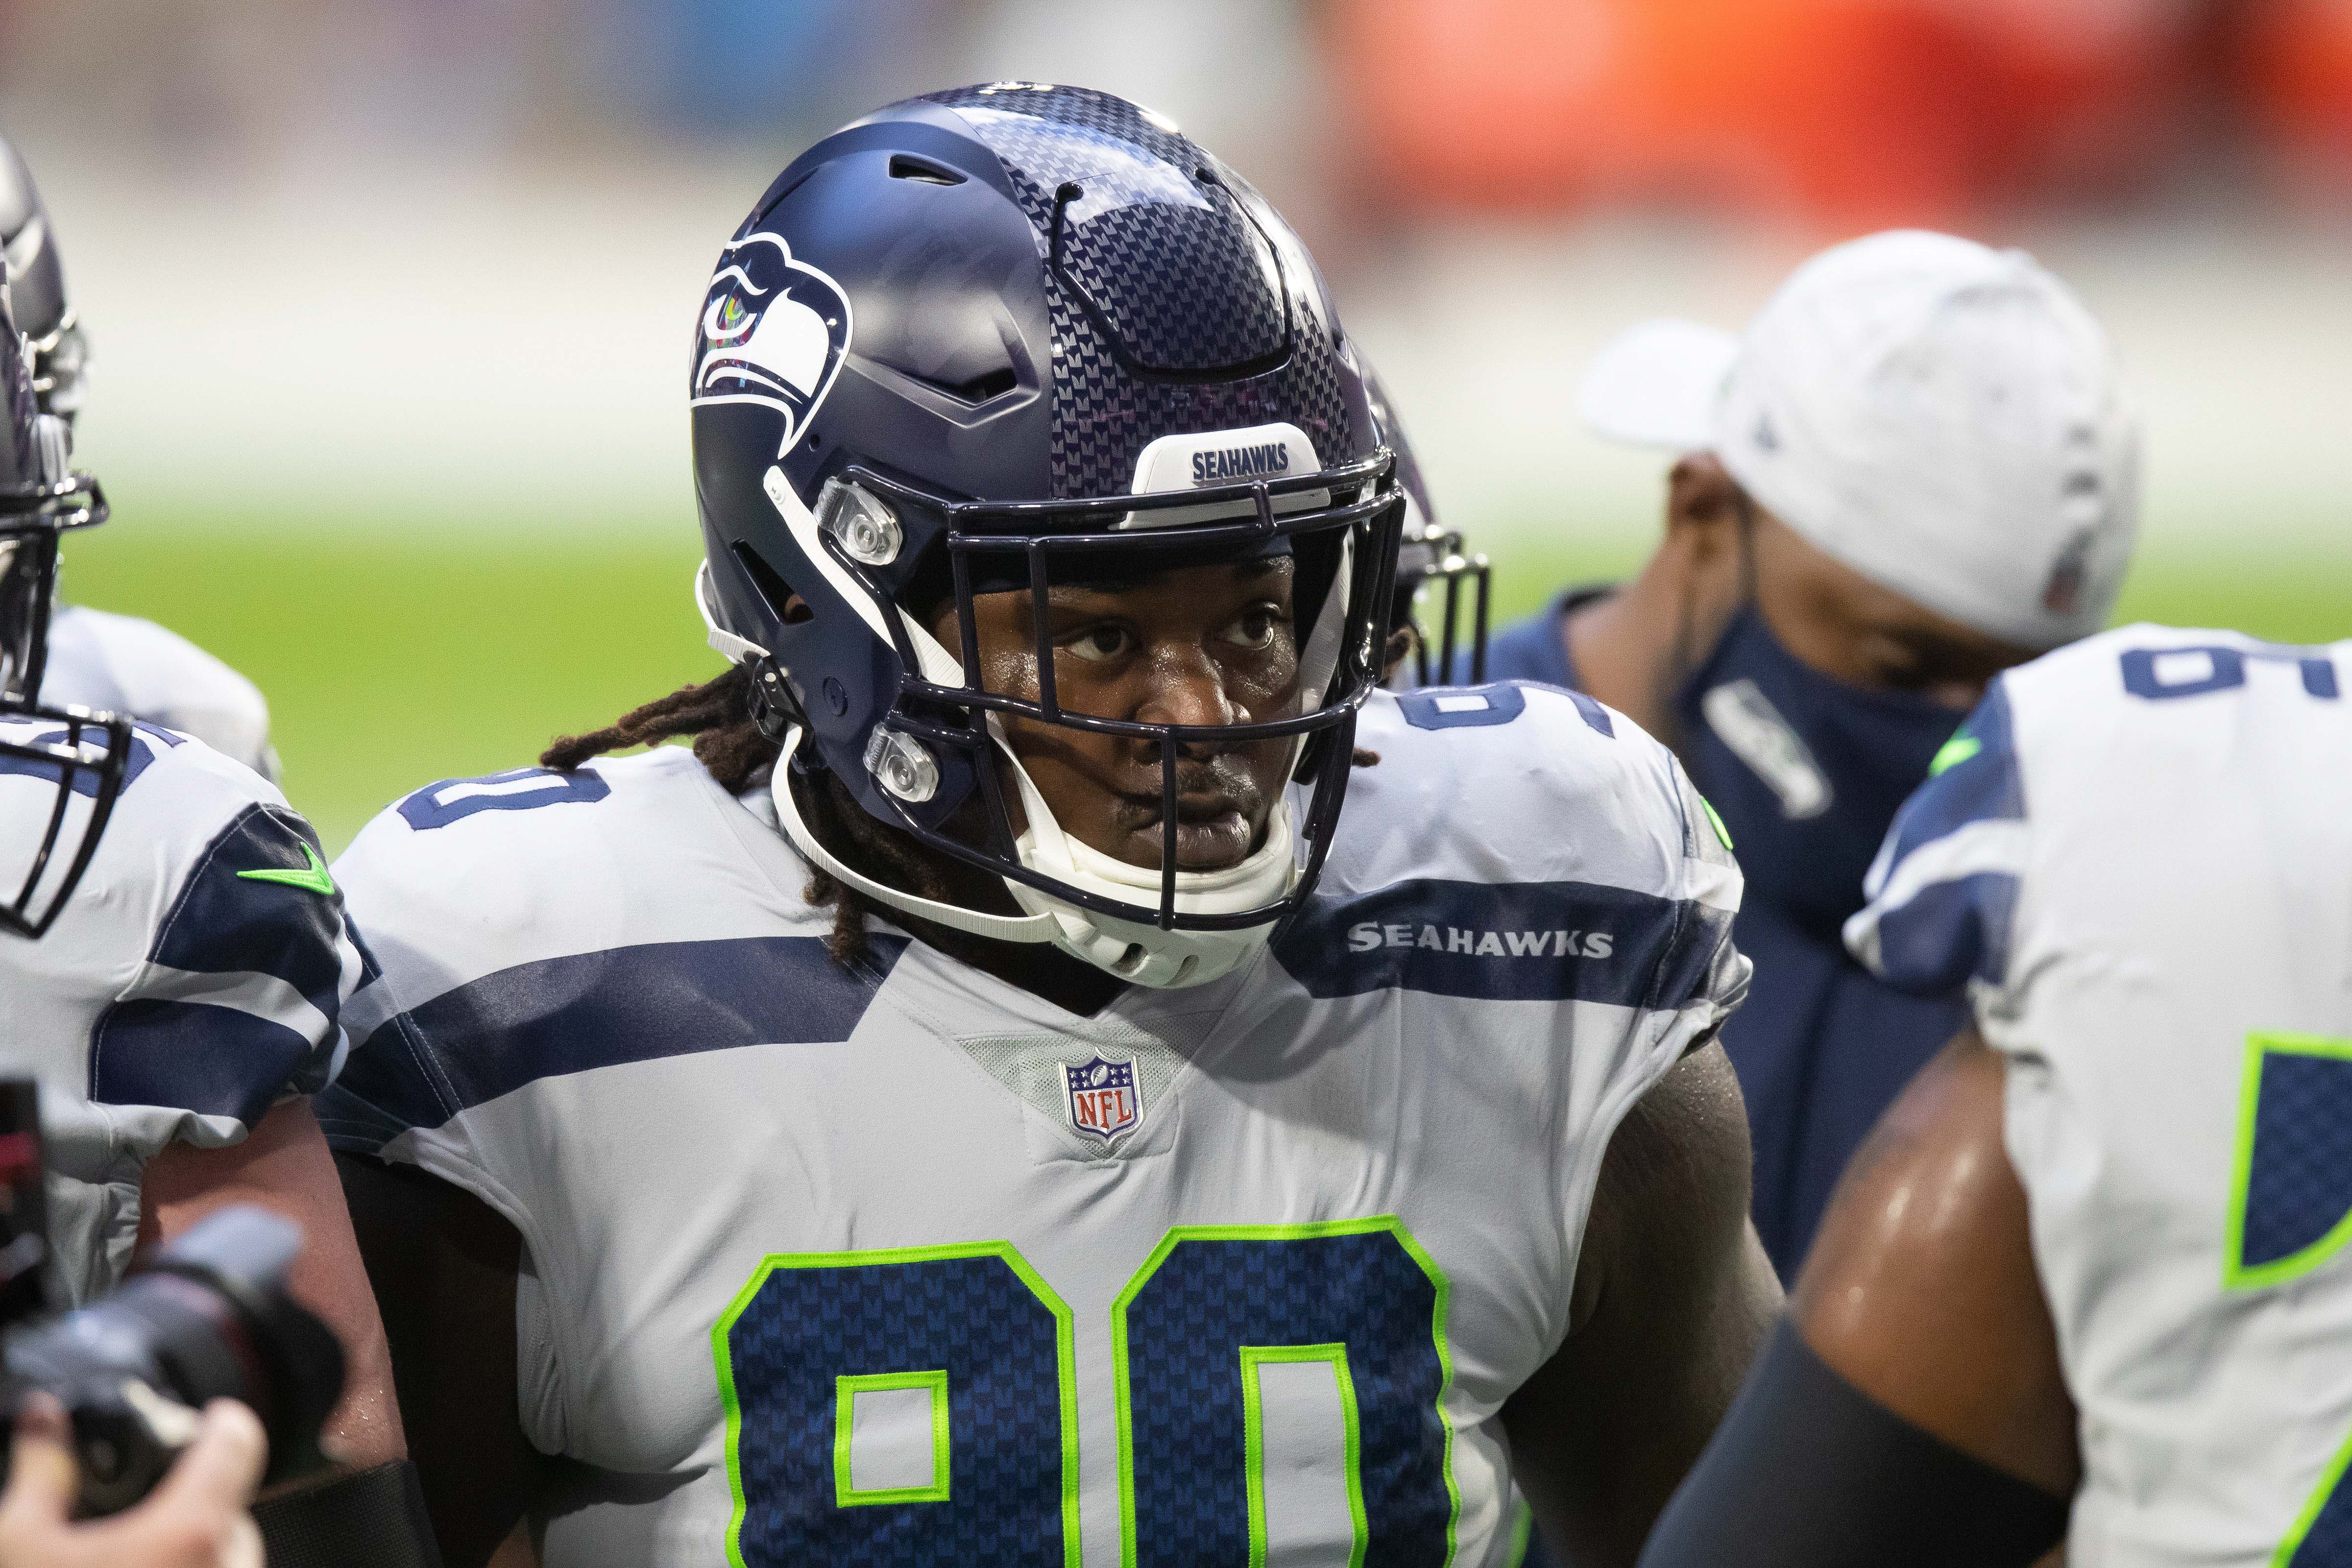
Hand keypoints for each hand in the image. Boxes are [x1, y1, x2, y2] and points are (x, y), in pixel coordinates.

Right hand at [0, 1395, 266, 1567]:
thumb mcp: (20, 1541)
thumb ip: (43, 1470)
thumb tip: (43, 1419)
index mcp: (189, 1530)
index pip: (238, 1443)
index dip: (222, 1420)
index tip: (212, 1416)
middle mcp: (226, 1567)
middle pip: (234, 1507)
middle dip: (199, 1497)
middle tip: (153, 1500)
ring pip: (234, 1554)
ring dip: (200, 1542)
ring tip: (141, 1546)